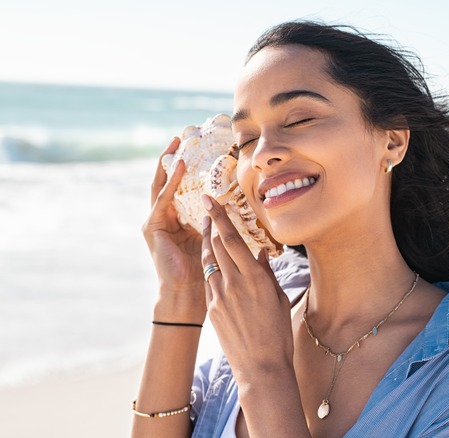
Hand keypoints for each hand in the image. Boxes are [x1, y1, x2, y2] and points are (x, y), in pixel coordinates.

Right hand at [142, 138, 205, 317]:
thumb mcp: (214, 240)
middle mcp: (165, 217)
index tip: (198, 148)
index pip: (182, 187)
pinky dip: (170, 181)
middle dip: (172, 158)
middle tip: (181, 136)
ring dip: (168, 163)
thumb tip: (236, 211)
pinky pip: (163, 198)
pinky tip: (179, 166)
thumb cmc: (205, 271)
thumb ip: (218, 225)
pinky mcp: (152, 226)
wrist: (188, 294)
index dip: (187, 168)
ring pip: (161, 185)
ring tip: (177, 144)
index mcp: (180, 220)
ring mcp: (156, 221)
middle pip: (167, 181)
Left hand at [200, 194, 294, 381]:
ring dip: (208, 244)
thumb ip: (267, 273)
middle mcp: (233, 283)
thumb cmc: (277, 332)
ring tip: (208, 231)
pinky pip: (209, 281)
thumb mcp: (278, 298)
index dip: (219, 217)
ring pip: (209, 261)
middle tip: (207, 208)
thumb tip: (261, 253)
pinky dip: (212, 268)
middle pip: (217, 245)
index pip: (232, 239)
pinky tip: (216, 264)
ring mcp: (219, 296)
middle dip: (211, 225)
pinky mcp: (212, 309)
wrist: (260, 366)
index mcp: (254, 278)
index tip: (209, 199)